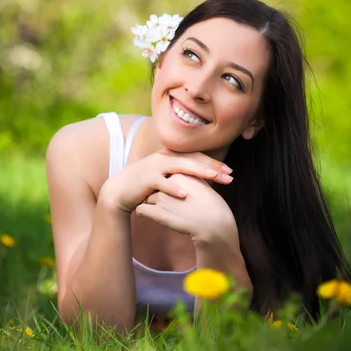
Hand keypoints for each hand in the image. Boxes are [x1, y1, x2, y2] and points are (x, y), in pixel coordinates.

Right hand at [100, 148, 232, 214]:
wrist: (120, 191)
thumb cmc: (147, 186)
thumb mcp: (166, 177)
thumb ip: (182, 175)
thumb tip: (203, 179)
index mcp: (171, 156)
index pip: (197, 157)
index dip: (214, 163)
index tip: (230, 171)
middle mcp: (164, 157)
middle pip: (193, 160)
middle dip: (212, 167)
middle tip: (230, 175)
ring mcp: (155, 167)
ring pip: (180, 167)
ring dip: (198, 171)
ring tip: (214, 177)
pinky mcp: (146, 179)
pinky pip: (162, 183)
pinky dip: (174, 188)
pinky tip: (186, 194)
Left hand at [135, 173, 238, 243]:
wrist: (214, 225)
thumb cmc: (211, 206)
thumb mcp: (201, 185)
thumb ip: (188, 178)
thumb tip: (177, 177)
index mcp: (180, 173)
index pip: (164, 176)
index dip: (166, 185)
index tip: (168, 192)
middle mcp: (169, 183)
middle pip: (154, 186)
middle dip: (156, 192)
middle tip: (161, 201)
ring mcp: (162, 198)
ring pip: (147, 198)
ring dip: (151, 203)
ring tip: (158, 210)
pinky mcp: (158, 213)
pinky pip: (141, 210)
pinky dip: (142, 212)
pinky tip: (146, 215)